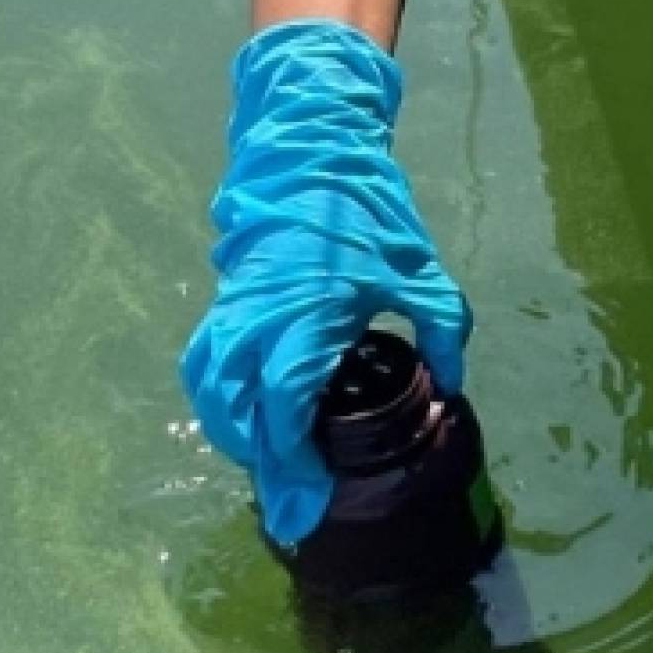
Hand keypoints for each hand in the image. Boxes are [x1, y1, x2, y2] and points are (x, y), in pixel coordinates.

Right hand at [179, 20, 471, 546]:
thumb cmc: (368, 211)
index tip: (308, 497)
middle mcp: (258, 321)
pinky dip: (215, 398)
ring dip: (230, 433)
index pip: (285, 408)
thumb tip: (448, 388)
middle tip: (286, 500)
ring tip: (262, 463)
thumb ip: (441, 333)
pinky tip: (238, 415)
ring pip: (209, 389)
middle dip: (257, 462)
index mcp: (307, 317)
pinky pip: (204, 362)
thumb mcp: (420, 272)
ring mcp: (233, 310)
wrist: (310, 152)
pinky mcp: (224, 300)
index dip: (292, 461)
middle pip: (235, 411)